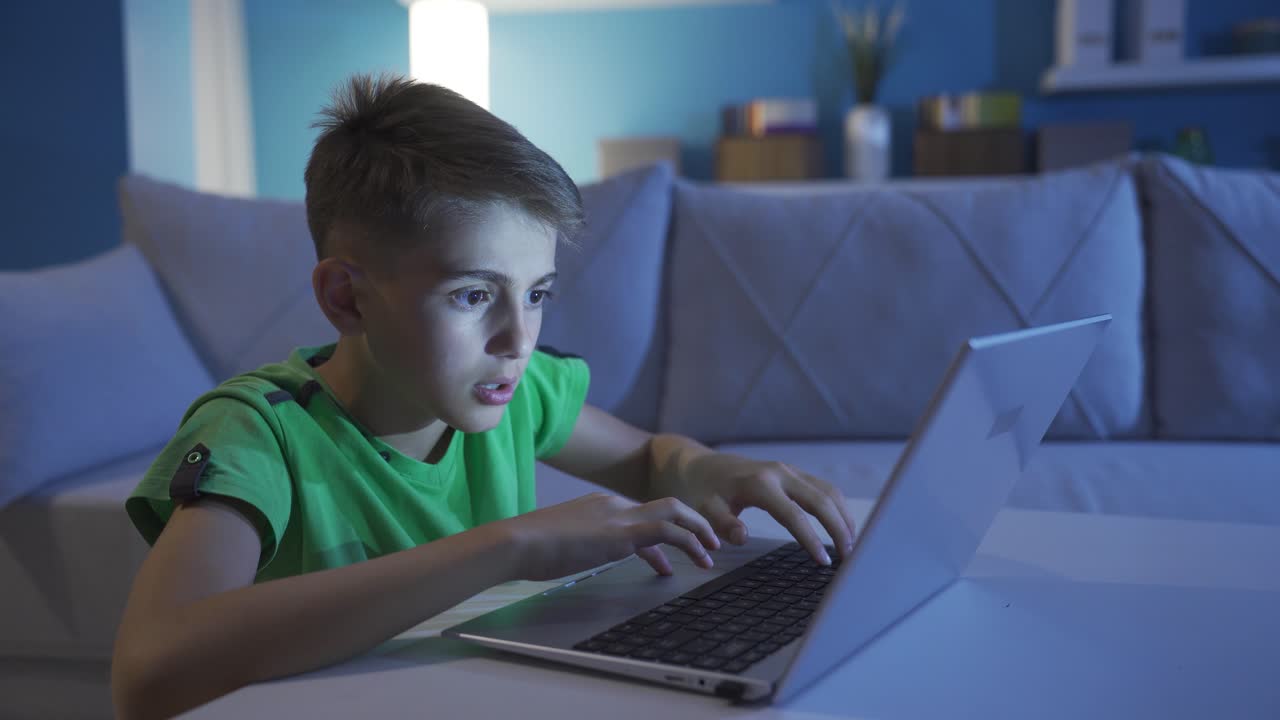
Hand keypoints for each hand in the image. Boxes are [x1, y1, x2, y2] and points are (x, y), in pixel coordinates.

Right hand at [496, 493, 722, 580]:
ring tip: (711, 555)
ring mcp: (618, 515)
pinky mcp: (621, 533)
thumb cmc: (529, 548)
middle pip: (666, 505)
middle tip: (708, 544)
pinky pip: (667, 531)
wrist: (517, 542)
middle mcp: (613, 504)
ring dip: (698, 533)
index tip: (666, 561)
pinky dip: (689, 542)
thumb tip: (584, 556)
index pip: (641, 516)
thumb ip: (580, 545)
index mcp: (598, 505)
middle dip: (692, 522)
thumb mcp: (562, 543)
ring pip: (674, 513)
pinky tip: (697, 558)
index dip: (661, 538)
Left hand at [650, 447, 856, 565]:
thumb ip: (722, 523)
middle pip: (822, 499)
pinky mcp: (795, 473)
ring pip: (829, 491)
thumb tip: (742, 537)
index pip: (794, 515)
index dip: (811, 540)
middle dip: (839, 528)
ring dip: (844, 517)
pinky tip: (843, 528)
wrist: (703, 466)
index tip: (823, 562)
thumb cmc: (704, 492)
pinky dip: (838, 508)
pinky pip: (824, 488)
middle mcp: (780, 473)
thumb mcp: (704, 509)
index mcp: (760, 483)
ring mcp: (790, 470)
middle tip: (850, 557)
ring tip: (852, 546)